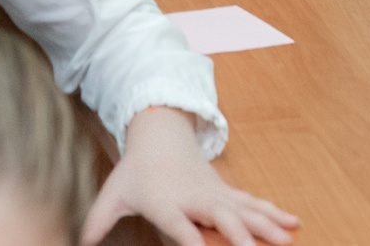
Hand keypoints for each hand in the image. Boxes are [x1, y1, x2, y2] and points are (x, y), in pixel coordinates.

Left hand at [83, 108, 295, 245]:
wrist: (159, 135)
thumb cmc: (136, 172)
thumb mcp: (113, 194)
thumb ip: (97, 221)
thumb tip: (76, 241)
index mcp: (167, 202)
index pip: (179, 226)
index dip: (191, 242)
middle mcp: (196, 198)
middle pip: (222, 218)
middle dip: (241, 238)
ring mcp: (215, 195)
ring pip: (246, 211)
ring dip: (268, 225)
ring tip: (289, 240)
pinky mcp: (227, 193)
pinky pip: (253, 205)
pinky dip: (274, 213)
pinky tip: (293, 223)